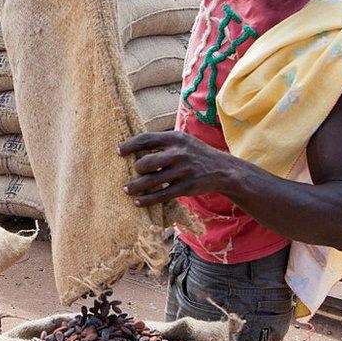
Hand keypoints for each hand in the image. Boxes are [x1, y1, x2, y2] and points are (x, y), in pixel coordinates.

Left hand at [118, 132, 236, 206]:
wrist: (223, 169)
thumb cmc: (195, 154)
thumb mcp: (183, 141)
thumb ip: (162, 143)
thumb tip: (134, 147)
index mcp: (175, 138)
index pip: (146, 139)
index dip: (129, 146)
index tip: (118, 152)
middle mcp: (178, 153)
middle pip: (146, 162)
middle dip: (136, 169)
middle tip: (131, 174)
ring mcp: (183, 171)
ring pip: (151, 181)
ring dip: (135, 187)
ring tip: (127, 190)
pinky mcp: (186, 187)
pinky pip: (161, 195)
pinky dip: (147, 200)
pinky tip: (138, 202)